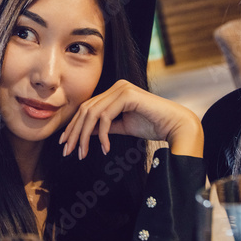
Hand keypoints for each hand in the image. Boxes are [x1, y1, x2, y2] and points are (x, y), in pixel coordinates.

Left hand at [58, 80, 203, 158]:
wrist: (175, 125)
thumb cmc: (153, 125)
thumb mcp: (123, 127)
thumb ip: (105, 127)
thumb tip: (86, 133)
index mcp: (115, 91)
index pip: (87, 108)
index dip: (74, 126)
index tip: (65, 143)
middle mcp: (117, 86)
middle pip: (86, 110)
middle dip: (74, 132)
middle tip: (67, 151)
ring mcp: (122, 89)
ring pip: (92, 114)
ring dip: (85, 136)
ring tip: (82, 153)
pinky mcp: (128, 95)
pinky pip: (106, 117)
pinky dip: (103, 135)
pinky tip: (105, 149)